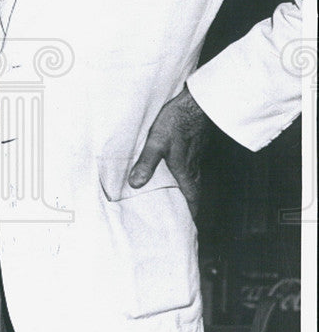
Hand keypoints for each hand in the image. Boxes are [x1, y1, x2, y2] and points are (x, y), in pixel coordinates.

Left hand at [128, 85, 209, 218]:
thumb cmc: (179, 120)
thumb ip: (147, 163)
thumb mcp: (157, 141)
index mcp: (186, 173)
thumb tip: (135, 184)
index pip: (191, 203)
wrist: (197, 100)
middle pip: (189, 195)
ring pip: (187, 182)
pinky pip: (186, 169)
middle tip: (170, 219)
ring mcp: (193, 158)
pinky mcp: (191, 147)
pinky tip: (167, 173)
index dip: (188, 217)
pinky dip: (178, 177)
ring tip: (165, 200)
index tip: (183, 230)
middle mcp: (192, 169)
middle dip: (181, 208)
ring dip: (179, 192)